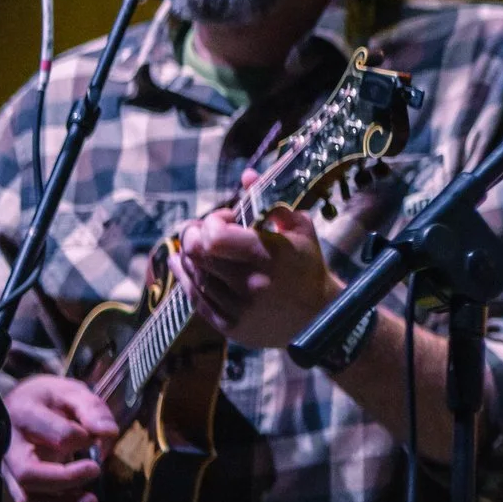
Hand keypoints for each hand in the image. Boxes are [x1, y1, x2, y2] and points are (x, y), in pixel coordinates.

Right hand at [1, 375, 117, 501]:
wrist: (20, 407)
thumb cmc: (48, 400)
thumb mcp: (69, 391)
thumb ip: (91, 408)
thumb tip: (107, 433)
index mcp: (24, 416)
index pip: (52, 433)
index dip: (78, 436)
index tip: (94, 436)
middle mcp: (11, 449)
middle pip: (29, 474)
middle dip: (64, 479)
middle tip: (94, 470)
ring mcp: (12, 472)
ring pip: (28, 499)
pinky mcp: (20, 488)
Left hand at [173, 200, 339, 350]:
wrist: (319, 317)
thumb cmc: (309, 266)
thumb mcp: (301, 229)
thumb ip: (271, 202)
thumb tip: (247, 175)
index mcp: (269, 256)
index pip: (215, 236)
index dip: (212, 220)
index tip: (227, 217)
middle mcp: (250, 283)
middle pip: (198, 254)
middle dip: (192, 235)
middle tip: (198, 229)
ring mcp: (237, 307)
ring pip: (194, 274)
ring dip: (190, 255)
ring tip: (198, 247)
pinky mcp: (228, 326)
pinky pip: (195, 299)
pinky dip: (186, 278)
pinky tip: (183, 265)